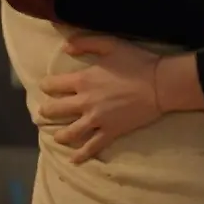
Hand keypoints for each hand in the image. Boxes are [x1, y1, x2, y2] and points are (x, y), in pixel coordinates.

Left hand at [38, 35, 164, 162]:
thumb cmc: (136, 62)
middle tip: (43, 113)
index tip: (45, 86)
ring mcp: (97, 120)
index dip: (46, 85)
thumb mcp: (110, 44)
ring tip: (56, 136)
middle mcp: (85, 102)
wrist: (159, 85)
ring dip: (59, 135)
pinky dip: (81, 155)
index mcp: (83, 80)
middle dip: (46, 112)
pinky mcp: (110, 132)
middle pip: (56, 110)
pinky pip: (92, 147)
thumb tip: (65, 48)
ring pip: (70, 132)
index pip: (53, 85)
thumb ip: (85, 43)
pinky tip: (73, 160)